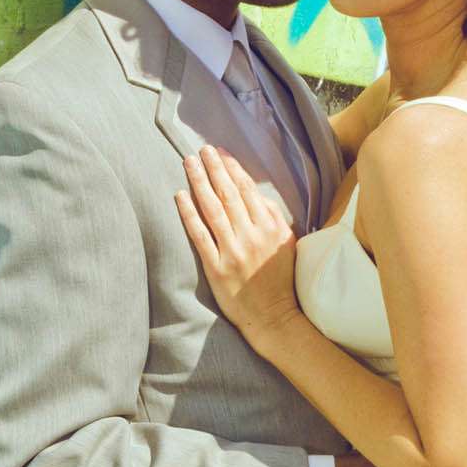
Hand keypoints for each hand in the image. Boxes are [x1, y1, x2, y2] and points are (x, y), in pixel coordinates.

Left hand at [176, 146, 299, 349]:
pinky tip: (179, 196)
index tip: (220, 153)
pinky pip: (200, 235)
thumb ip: (273, 217)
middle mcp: (252, 235)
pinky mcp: (217, 267)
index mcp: (271, 227)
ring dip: (199, 182)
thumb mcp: (287, 244)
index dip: (232, 168)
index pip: (247, 190)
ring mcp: (233, 251)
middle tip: (201, 150)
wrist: (273, 316)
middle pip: (228, 194)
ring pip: (212, 209)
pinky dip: (188, 213)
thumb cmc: (280, 280)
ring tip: (189, 163)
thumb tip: (256, 195)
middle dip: (214, 168)